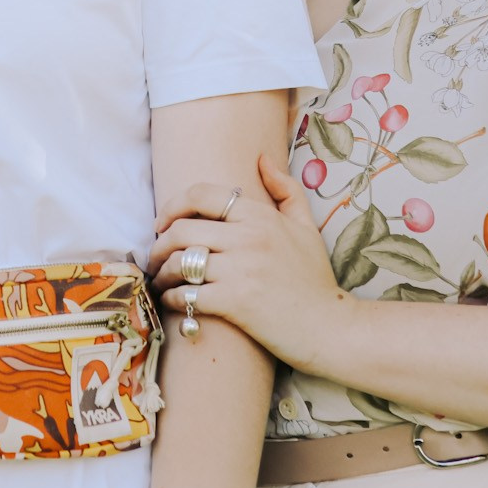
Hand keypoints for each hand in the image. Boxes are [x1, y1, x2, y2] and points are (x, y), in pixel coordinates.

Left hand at [147, 151, 353, 369]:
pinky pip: (186, 294)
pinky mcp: (235, 302)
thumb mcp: (307, 227)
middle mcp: (249, 238)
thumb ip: (286, 190)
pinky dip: (172, 298)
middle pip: (182, 229)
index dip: (173, 205)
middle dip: (159, 243)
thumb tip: (262, 158)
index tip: (163, 222)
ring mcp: (241, 270)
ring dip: (161, 273)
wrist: (332, 329)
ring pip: (179, 262)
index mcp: (261, 216)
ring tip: (161, 280)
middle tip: (155, 256)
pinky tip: (174, 301)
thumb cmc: (315, 280)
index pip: (202, 194)